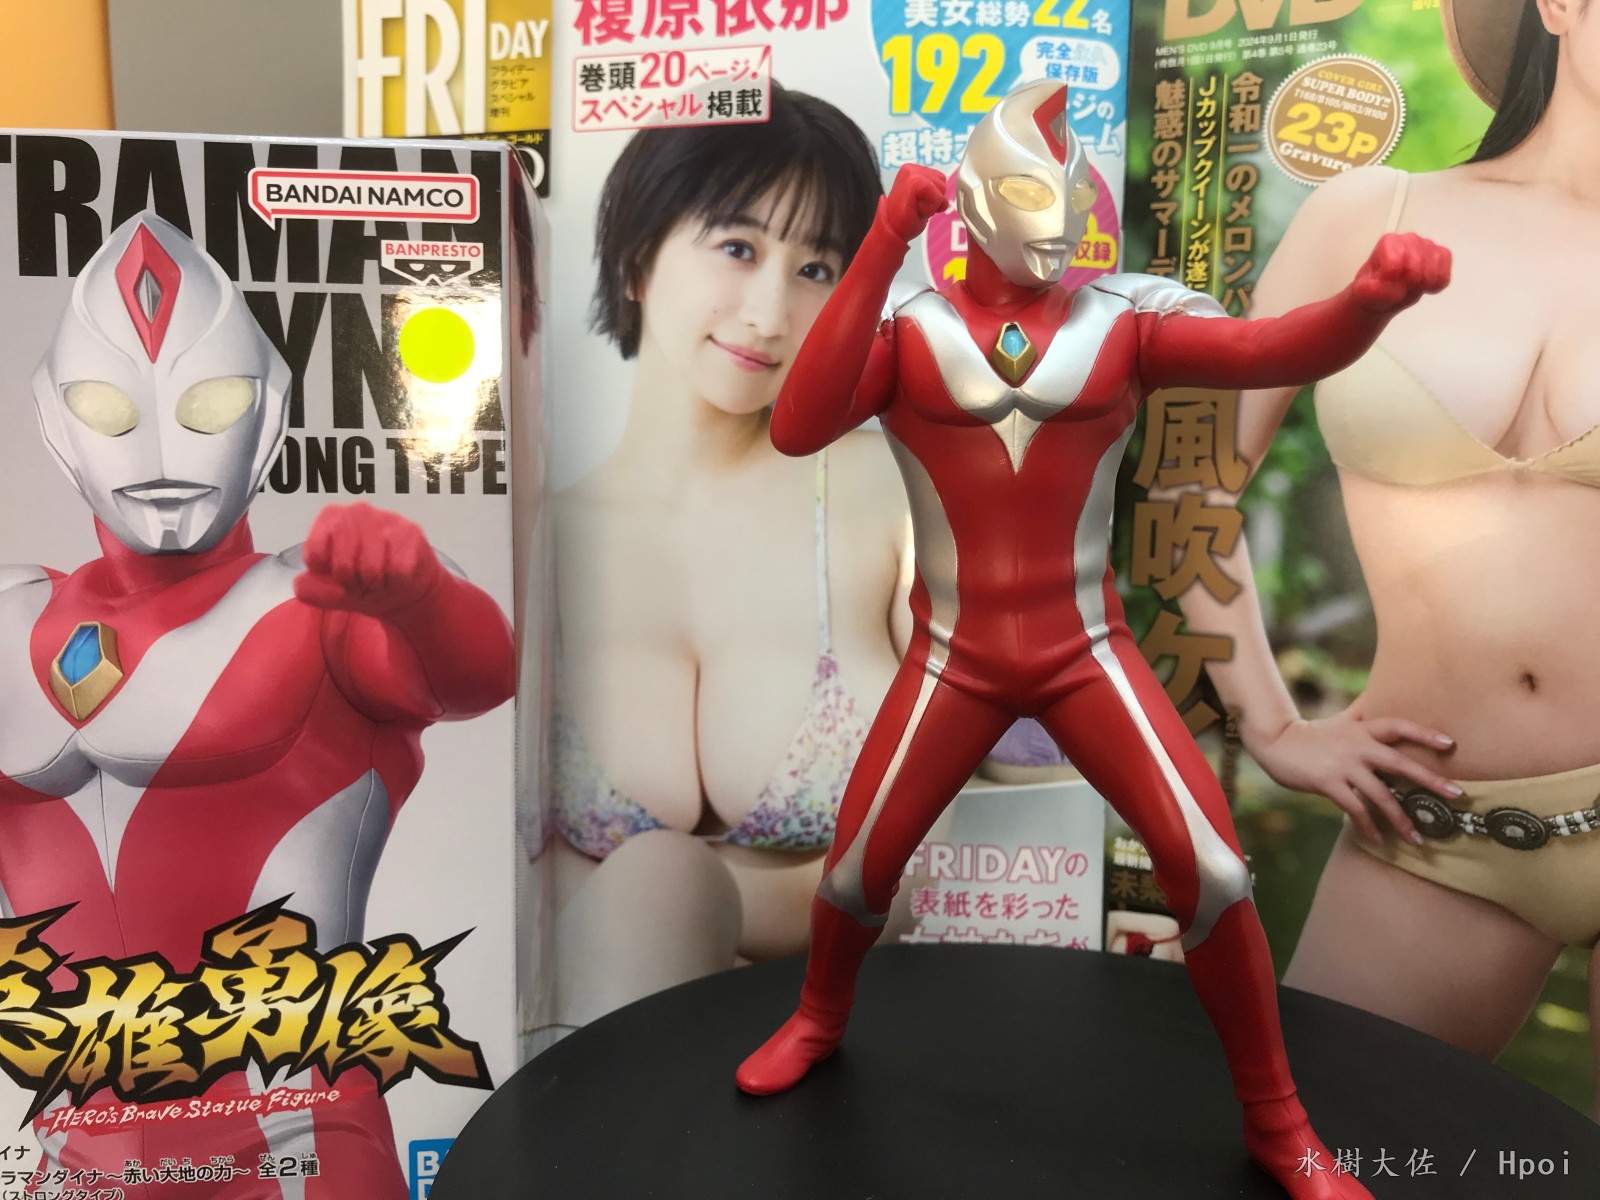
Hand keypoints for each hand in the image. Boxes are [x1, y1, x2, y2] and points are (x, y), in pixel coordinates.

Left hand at [294, 502, 443, 615]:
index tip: (336, 575)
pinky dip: (396, 582)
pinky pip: (396, 571)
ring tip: (380, 578)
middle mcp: (357, 511)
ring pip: (370, 568)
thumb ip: (312, 590)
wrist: (408, 591)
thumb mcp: (333, 592)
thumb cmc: (366, 584)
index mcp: (331, 517)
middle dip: (352, 582)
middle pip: (343, 564)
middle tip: (361, 581)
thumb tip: (300, 583)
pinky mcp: (410, 532)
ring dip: (375, 584)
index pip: (315, 553)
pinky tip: (398, 575)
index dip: (326, 575)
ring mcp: (386, 518)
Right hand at [881, 164, 948, 242]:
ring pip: (941, 188)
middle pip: (943, 182)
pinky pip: (937, 196)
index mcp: (911, 169)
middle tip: (916, 207)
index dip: (934, 196)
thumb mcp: (922, 199)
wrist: (891, 231)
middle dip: (934, 199)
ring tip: (916, 208)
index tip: (917, 204)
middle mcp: (910, 168)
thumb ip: (933, 190)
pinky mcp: (915, 182)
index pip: (940, 179)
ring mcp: (911, 173)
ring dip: (932, 204)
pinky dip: (931, 208)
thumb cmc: (905, 218)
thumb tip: (946, 197)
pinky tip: (917, 210)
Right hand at [1245, 709, 1460, 845]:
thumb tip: (1381, 689)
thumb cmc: (1313, 734)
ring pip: (1380, 794)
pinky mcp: (1328, 783)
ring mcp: (1343, 765)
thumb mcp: (1341, 719)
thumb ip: (1363, 709)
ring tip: (1417, 838)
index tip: (1450, 744)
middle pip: (1399, 762)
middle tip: (1456, 794)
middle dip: (1429, 779)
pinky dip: (1368, 825)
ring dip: (1400, 818)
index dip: (1424, 733)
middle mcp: (1356, 746)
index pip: (1398, 727)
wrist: (1276, 743)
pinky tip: (1378, 839)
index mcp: (1362, 729)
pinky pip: (1354, 808)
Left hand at [1351, 232, 1450, 314]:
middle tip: (1399, 285)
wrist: (1383, 292)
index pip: (1397, 263)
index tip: (1386, 282)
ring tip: (1410, 285)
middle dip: (1407, 283)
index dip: (1392, 281)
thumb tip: (1389, 288)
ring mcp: (1428, 245)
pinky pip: (1445, 276)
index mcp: (1388, 242)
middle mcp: (1410, 239)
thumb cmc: (1373, 287)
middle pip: (1417, 268)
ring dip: (1421, 284)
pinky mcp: (1442, 255)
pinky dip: (1436, 285)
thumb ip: (1372, 290)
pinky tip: (1424, 285)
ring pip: (1433, 270)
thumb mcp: (1362, 292)